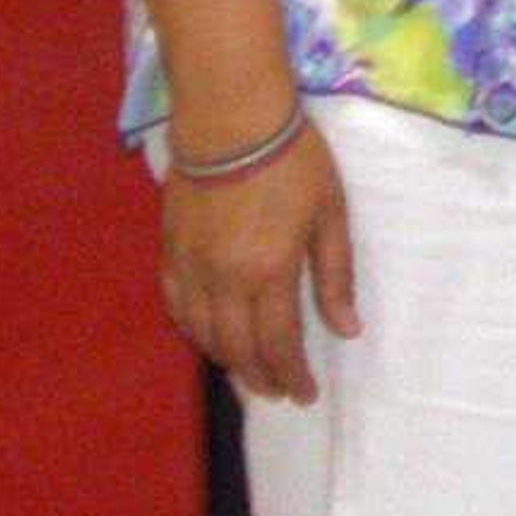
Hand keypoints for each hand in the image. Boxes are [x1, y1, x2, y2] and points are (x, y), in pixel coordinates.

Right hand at [160, 118, 356, 404]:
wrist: (231, 121)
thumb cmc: (294, 160)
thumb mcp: (330, 214)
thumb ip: (335, 275)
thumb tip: (346, 328)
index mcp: (268, 272)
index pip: (278, 344)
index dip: (291, 375)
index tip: (305, 395)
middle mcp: (223, 280)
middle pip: (237, 348)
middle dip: (260, 377)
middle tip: (279, 392)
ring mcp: (190, 267)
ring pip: (202, 334)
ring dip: (227, 360)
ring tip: (249, 373)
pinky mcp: (169, 251)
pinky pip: (176, 307)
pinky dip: (194, 331)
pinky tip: (209, 337)